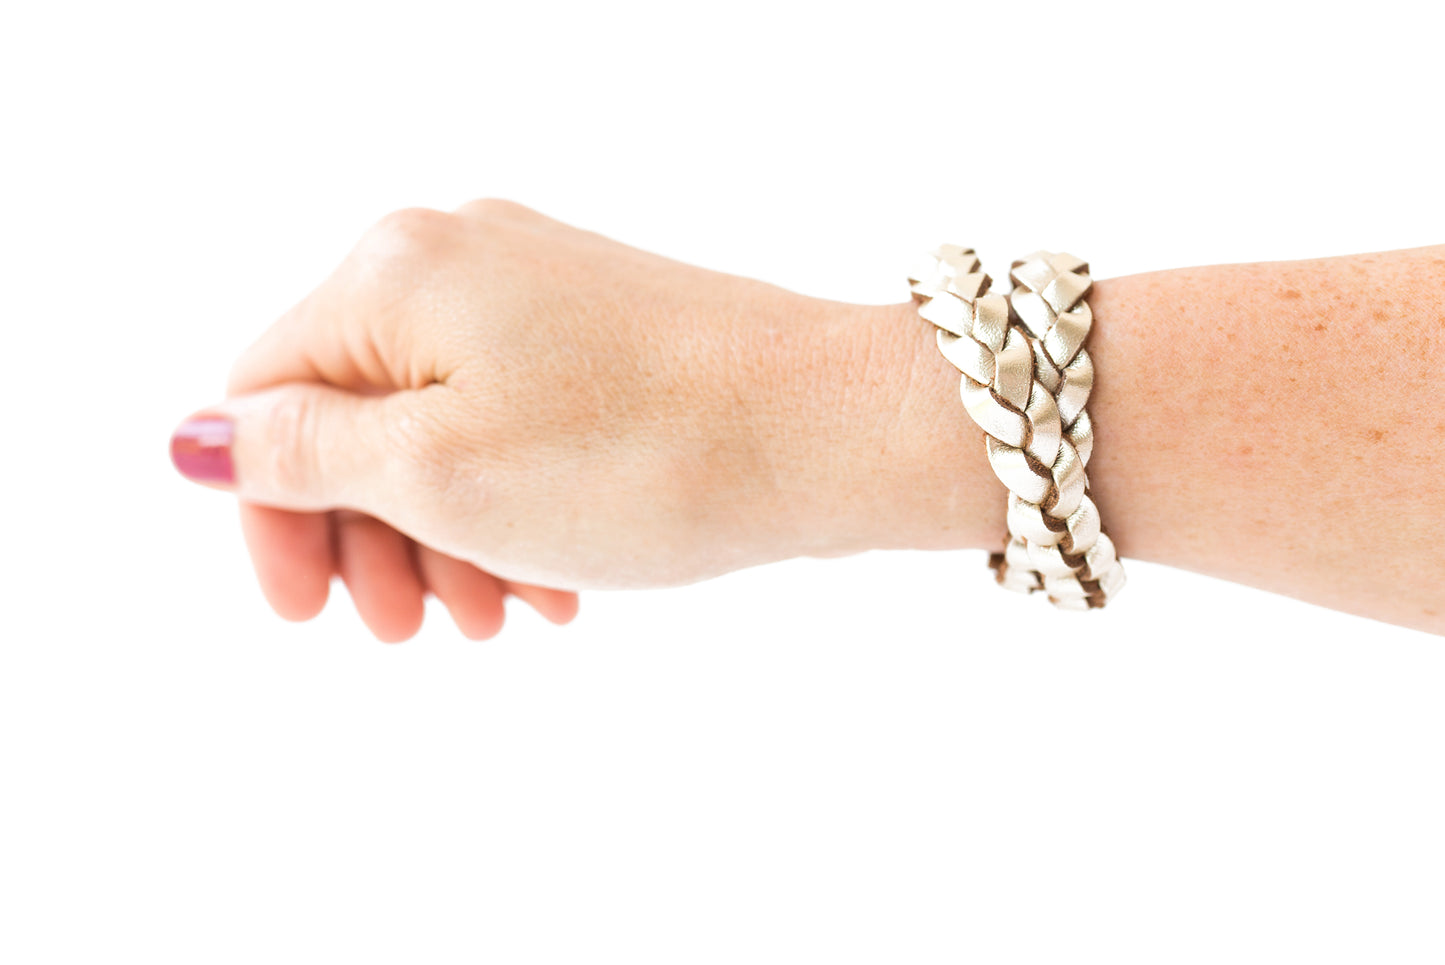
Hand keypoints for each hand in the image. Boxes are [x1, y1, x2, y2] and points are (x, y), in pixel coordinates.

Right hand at [170, 200, 952, 640]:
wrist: (832, 428)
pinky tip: (555, 582)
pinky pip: (517, 423)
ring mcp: (538, 290)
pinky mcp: (602, 330)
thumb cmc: (639, 453)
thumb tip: (195, 435)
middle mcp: (458, 258)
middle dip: (374, 538)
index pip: (267, 396)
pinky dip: (515, 507)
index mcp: (393, 274)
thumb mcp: (439, 472)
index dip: (271, 516)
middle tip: (413, 631)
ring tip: (501, 618)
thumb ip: (304, 453)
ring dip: (451, 537)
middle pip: (356, 415)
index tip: (305, 614)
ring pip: (444, 431)